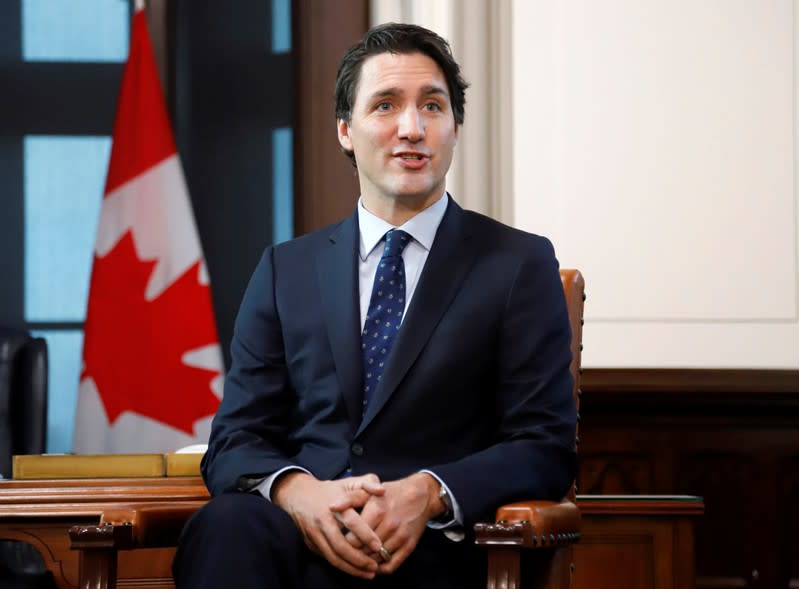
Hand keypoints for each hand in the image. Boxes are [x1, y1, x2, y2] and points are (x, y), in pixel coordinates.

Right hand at [272, 471, 384, 578]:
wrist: (299, 495)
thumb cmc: (331, 489)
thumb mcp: (350, 481)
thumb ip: (368, 483)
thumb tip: (382, 491)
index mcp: (335, 505)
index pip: (351, 522)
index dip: (365, 535)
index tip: (379, 546)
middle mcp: (323, 521)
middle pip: (340, 545)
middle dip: (359, 559)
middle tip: (375, 567)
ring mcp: (315, 534)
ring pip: (333, 557)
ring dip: (351, 568)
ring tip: (368, 574)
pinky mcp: (311, 543)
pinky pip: (327, 558)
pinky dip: (342, 566)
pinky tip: (355, 570)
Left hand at [329, 472, 444, 573]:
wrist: (421, 495)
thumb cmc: (392, 493)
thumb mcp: (370, 491)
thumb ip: (349, 499)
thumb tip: (331, 507)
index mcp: (377, 510)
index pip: (353, 538)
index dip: (344, 543)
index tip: (341, 541)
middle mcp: (390, 524)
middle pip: (363, 551)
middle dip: (353, 553)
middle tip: (348, 552)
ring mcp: (401, 536)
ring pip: (376, 560)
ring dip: (366, 561)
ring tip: (360, 557)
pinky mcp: (410, 546)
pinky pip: (391, 566)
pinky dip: (380, 568)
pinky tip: (374, 563)